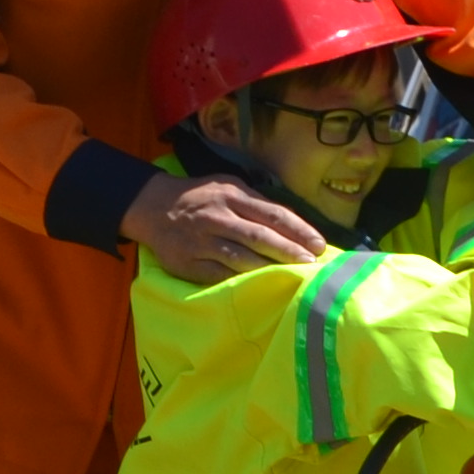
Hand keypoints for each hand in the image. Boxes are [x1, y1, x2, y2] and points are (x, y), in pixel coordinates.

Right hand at [124, 171, 327, 284]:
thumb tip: (294, 225)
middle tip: (312, 265)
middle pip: (260, 237)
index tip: (319, 245)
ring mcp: (201, 242)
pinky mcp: (189, 263)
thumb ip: (256, 203)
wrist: (153, 207)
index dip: (299, 231)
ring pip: (241, 258)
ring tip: (292, 277)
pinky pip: (220, 275)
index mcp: (232, 196)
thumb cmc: (201, 197)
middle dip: (290, 252)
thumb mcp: (227, 187)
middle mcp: (217, 217)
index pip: (273, 214)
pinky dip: (242, 281)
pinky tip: (261, 286)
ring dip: (270, 269)